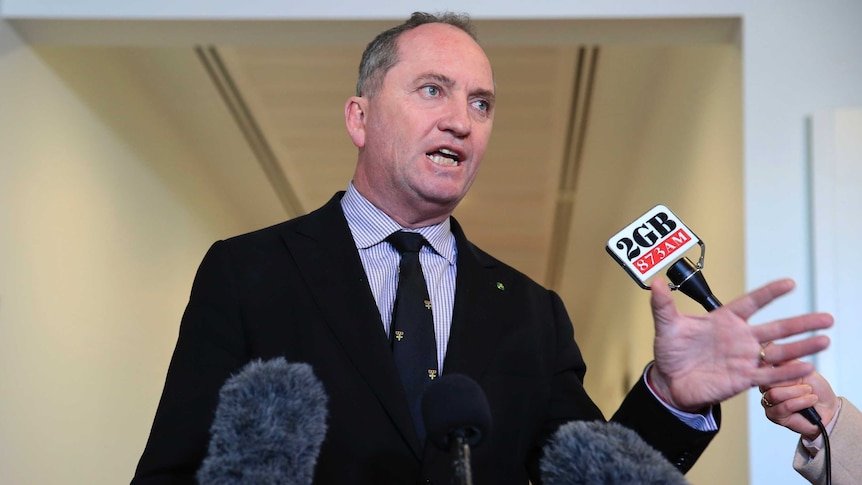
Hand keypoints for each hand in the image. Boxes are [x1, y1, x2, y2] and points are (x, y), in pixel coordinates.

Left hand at [647, 278, 831, 412]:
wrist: (669, 381)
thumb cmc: (670, 351)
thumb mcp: (666, 326)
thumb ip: (663, 304)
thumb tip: (655, 282)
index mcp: (724, 320)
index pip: (751, 302)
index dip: (769, 293)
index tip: (789, 283)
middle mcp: (739, 338)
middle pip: (776, 328)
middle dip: (801, 323)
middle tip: (826, 318)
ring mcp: (743, 358)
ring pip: (779, 352)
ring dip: (801, 347)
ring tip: (824, 340)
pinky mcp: (742, 379)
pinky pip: (769, 375)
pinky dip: (787, 373)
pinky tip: (806, 367)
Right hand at [760, 368, 839, 440]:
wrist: (829, 408)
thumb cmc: (817, 389)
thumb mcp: (804, 369)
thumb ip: (787, 361)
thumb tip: (771, 349)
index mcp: (771, 373)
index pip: (764, 366)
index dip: (778, 368)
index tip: (791, 369)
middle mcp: (766, 387)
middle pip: (767, 381)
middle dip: (792, 382)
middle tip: (806, 384)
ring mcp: (768, 401)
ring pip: (774, 394)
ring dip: (797, 393)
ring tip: (809, 392)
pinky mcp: (773, 415)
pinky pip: (783, 407)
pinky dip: (800, 402)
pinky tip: (809, 401)